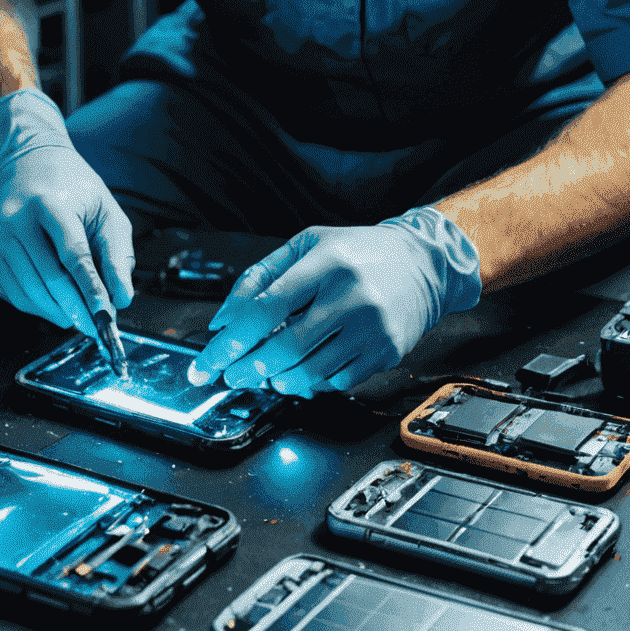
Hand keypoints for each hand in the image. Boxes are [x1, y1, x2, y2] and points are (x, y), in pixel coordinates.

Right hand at [0, 89, 133, 336]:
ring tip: (78, 315)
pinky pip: (12, 293)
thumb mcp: (104, 209)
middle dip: (76, 308)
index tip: (105, 315)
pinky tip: (54, 304)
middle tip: (94, 324)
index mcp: (49, 203)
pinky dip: (36, 306)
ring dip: (57, 311)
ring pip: (28, 292)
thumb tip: (121, 296)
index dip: (91, 290)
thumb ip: (116, 253)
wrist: (24, 160)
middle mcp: (15, 220)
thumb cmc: (69, 184)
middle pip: (49, 278)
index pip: (73, 256)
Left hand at [186, 208, 479, 396]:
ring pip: (310, 372)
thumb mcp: (305, 246)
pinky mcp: (386, 352)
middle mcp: (350, 294)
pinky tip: (300, 372)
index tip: (206, 363)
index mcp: (325, 262)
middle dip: (247, 369)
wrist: (422, 263)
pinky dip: (310, 384)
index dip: (229, 342)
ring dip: (277, 380)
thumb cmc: (356, 253)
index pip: (265, 308)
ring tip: (264, 373)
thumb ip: (259, 278)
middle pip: (285, 347)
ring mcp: (371, 327)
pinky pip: (337, 382)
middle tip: (231, 375)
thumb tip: (222, 321)